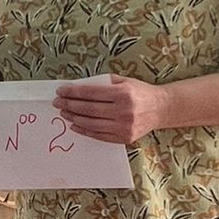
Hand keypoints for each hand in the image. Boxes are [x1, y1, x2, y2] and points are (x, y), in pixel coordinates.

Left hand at [53, 75, 169, 144]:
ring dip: (74, 118)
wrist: (160, 108)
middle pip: (89, 109)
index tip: (61, 91)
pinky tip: (75, 125)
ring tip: (64, 113)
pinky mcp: (124, 138)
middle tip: (58, 103)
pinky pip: (99, 135)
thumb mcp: (124, 81)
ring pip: (92, 124)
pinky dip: (85, 130)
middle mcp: (124, 111)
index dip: (73, 92)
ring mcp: (124, 126)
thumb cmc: (140, 92)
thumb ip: (102, 83)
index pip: (91, 93)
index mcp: (123, 93)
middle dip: (70, 105)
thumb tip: (77, 87)